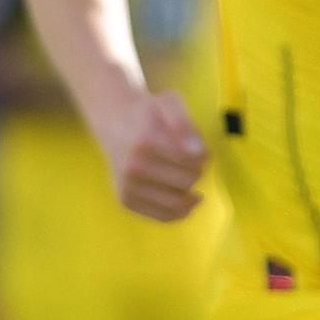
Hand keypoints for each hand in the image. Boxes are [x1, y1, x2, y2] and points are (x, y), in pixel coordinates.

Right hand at [91, 89, 206, 220]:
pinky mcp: (125, 200)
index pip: (194, 161)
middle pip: (188, 181)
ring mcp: (127, 186)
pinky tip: (186, 200)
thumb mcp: (169, 102)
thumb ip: (185, 123)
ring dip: (190, 193)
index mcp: (145, 141)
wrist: (114, 121)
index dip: (204, 156)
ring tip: (187, 180)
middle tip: (191, 163)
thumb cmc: (149, 113)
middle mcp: (133, 167)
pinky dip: (180, 212)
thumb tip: (198, 153)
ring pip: (178, 204)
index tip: (198, 150)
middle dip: (197, 172)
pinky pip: (163, 216)